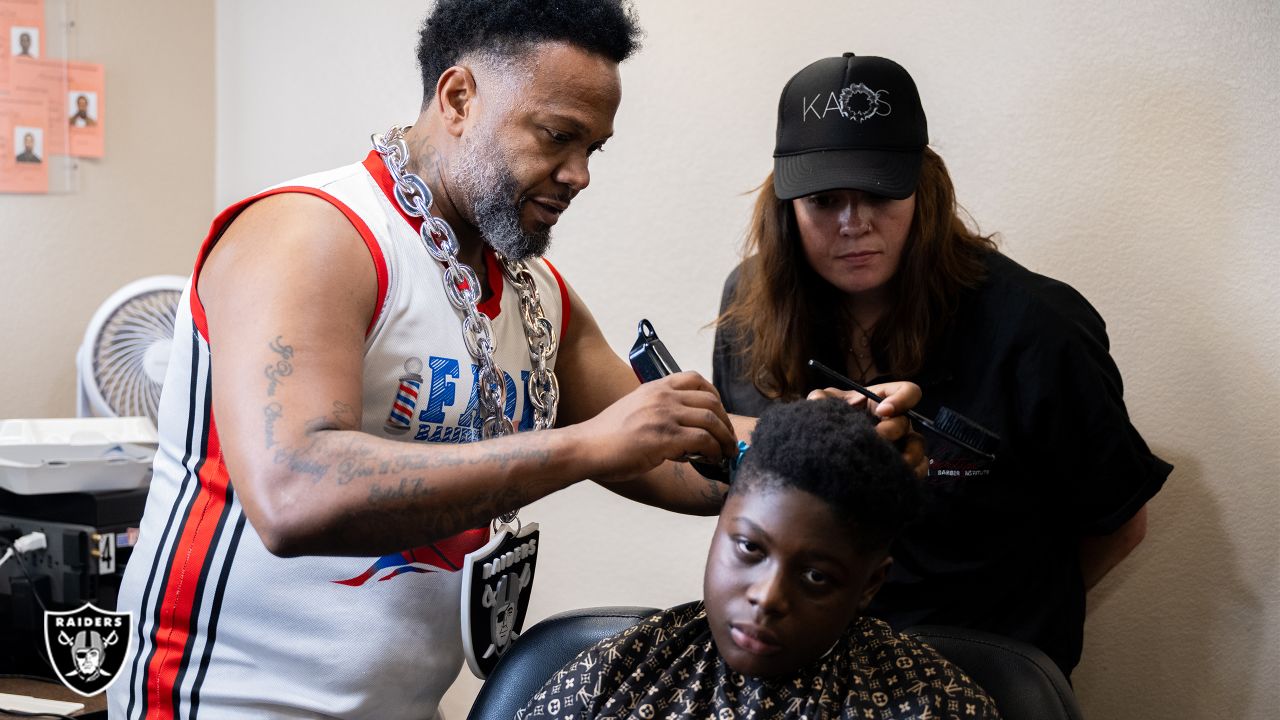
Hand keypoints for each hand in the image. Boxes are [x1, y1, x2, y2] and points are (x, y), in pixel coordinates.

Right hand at [579, 371, 737, 483]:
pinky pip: (703, 440)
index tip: (719, 415)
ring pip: (711, 420)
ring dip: (725, 439)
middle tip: (729, 440)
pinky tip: (711, 460)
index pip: (696, 379)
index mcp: (655, 387)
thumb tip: (687, 433)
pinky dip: (714, 451)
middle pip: (711, 400)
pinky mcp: (664, 437)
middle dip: (725, 422)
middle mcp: (662, 396)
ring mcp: (664, 415)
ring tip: (726, 453)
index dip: (715, 396)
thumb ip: (660, 412)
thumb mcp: (636, 410)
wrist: (587, 447)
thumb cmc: (608, 436)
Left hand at [807, 381, 927, 478]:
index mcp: (883, 401)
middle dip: (894, 429)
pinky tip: (897, 477)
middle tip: (877, 436)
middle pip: (907, 422)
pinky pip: (918, 469)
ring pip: (917, 447)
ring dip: (909, 454)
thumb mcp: (825, 405)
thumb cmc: (833, 419)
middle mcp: (897, 422)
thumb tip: (817, 400)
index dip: (901, 399)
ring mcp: (902, 444)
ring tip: (893, 462)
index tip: (882, 411)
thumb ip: (820, 398)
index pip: (908, 391)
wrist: (828, 450)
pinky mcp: (902, 465)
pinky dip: (913, 473)